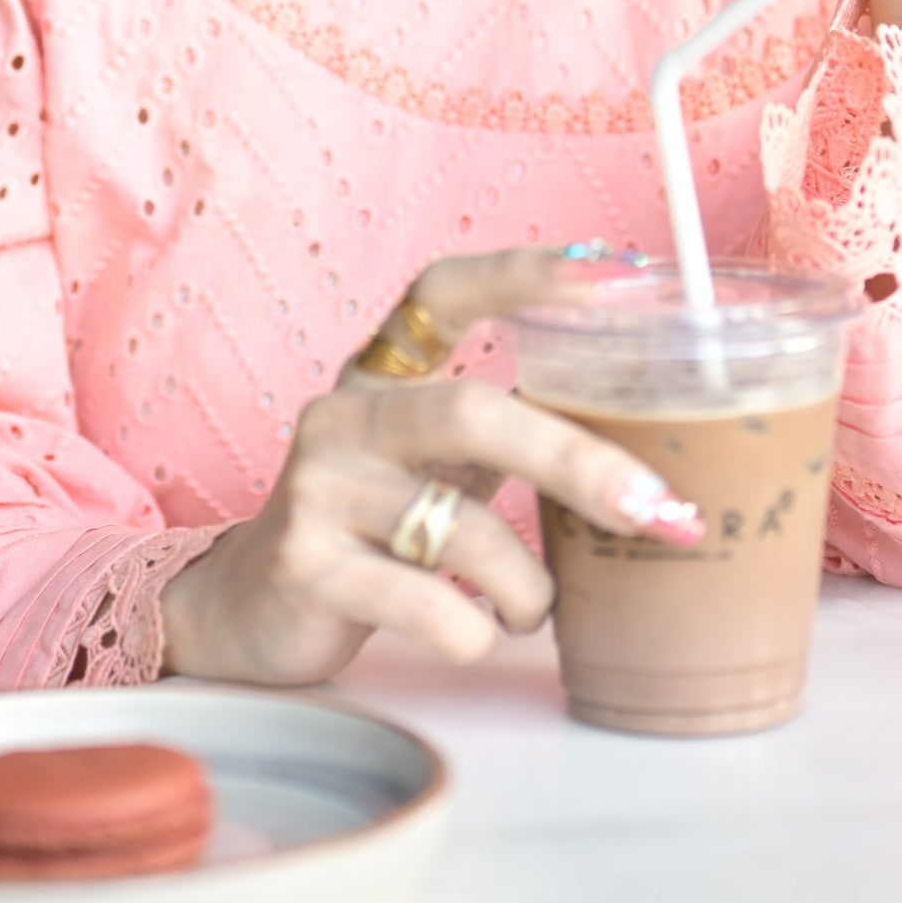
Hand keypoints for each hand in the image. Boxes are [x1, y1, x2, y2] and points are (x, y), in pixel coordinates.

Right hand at [158, 250, 701, 688]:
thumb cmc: (370, 531)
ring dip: (527, 584)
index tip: (613, 272)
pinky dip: (477, 629)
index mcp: (382, 377)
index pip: (444, 291)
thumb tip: (648, 458)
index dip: (524, 272)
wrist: (249, 611)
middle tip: (652, 509)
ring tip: (533, 608)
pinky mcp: (306, 566)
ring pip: (462, 528)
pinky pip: (428, 603)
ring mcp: (317, 488)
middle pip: (474, 413)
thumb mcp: (430, 466)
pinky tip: (477, 630)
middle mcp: (344, 416)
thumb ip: (505, 440)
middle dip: (577, 463)